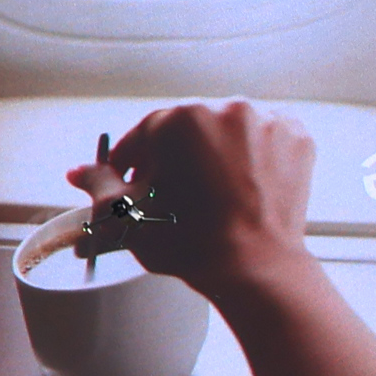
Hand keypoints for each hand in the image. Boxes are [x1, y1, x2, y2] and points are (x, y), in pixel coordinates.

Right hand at [72, 98, 324, 305]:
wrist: (252, 267)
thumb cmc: (186, 242)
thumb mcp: (126, 217)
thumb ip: (99, 187)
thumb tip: (79, 173)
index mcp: (177, 119)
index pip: (142, 137)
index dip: (131, 166)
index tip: (133, 187)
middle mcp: (223, 108)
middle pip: (187, 131)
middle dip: (177, 160)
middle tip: (174, 199)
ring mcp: (264, 121)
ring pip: (228, 133)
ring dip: (216, 156)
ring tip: (213, 196)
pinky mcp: (295, 139)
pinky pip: (265, 140)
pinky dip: (254, 159)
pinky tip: (244, 188)